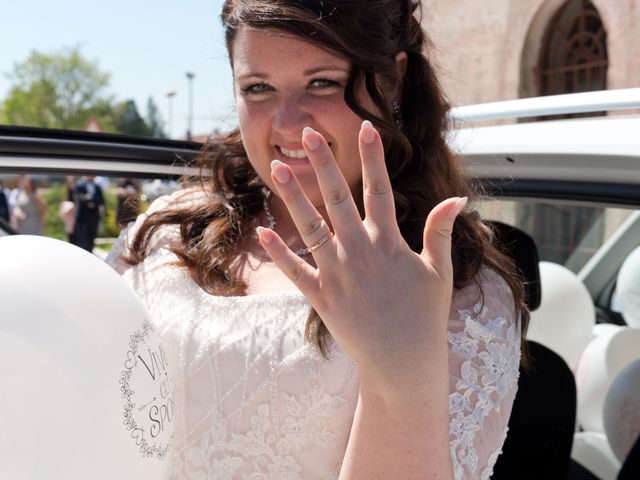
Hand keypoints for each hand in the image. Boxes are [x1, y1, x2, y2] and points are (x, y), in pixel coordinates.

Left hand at [257, 121, 466, 400]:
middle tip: (308, 133)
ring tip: (278, 168)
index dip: (373, 157)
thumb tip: (457, 198)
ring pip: (310, 227)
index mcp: (388, 242)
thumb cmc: (425, 316)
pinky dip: (279, 252)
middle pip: (337, 198)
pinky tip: (262, 230)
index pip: (380, 189)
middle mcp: (360, 251)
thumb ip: (440, 232)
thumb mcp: (438, 271)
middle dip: (323, 163)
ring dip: (293, 197)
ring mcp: (338, 274)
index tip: (366, 127)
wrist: (404, 361)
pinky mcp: (321, 298)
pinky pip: (295, 271)